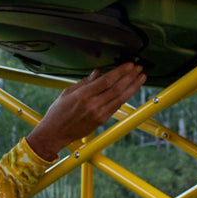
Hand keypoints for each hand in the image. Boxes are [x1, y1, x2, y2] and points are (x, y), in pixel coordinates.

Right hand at [25, 62, 147, 160]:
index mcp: (83, 95)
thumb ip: (85, 82)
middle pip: (117, 88)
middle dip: (130, 77)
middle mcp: (93, 105)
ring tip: (141, 77)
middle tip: (139, 68)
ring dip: (133, 87)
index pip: (107, 80)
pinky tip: (131, 90)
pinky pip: (116, 107)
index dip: (120, 71)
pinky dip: (125, 97)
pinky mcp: (101, 121)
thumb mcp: (68, 92)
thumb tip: (98, 72)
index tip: (129, 64)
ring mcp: (99, 114)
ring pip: (121, 98)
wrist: (55, 133)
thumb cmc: (58, 112)